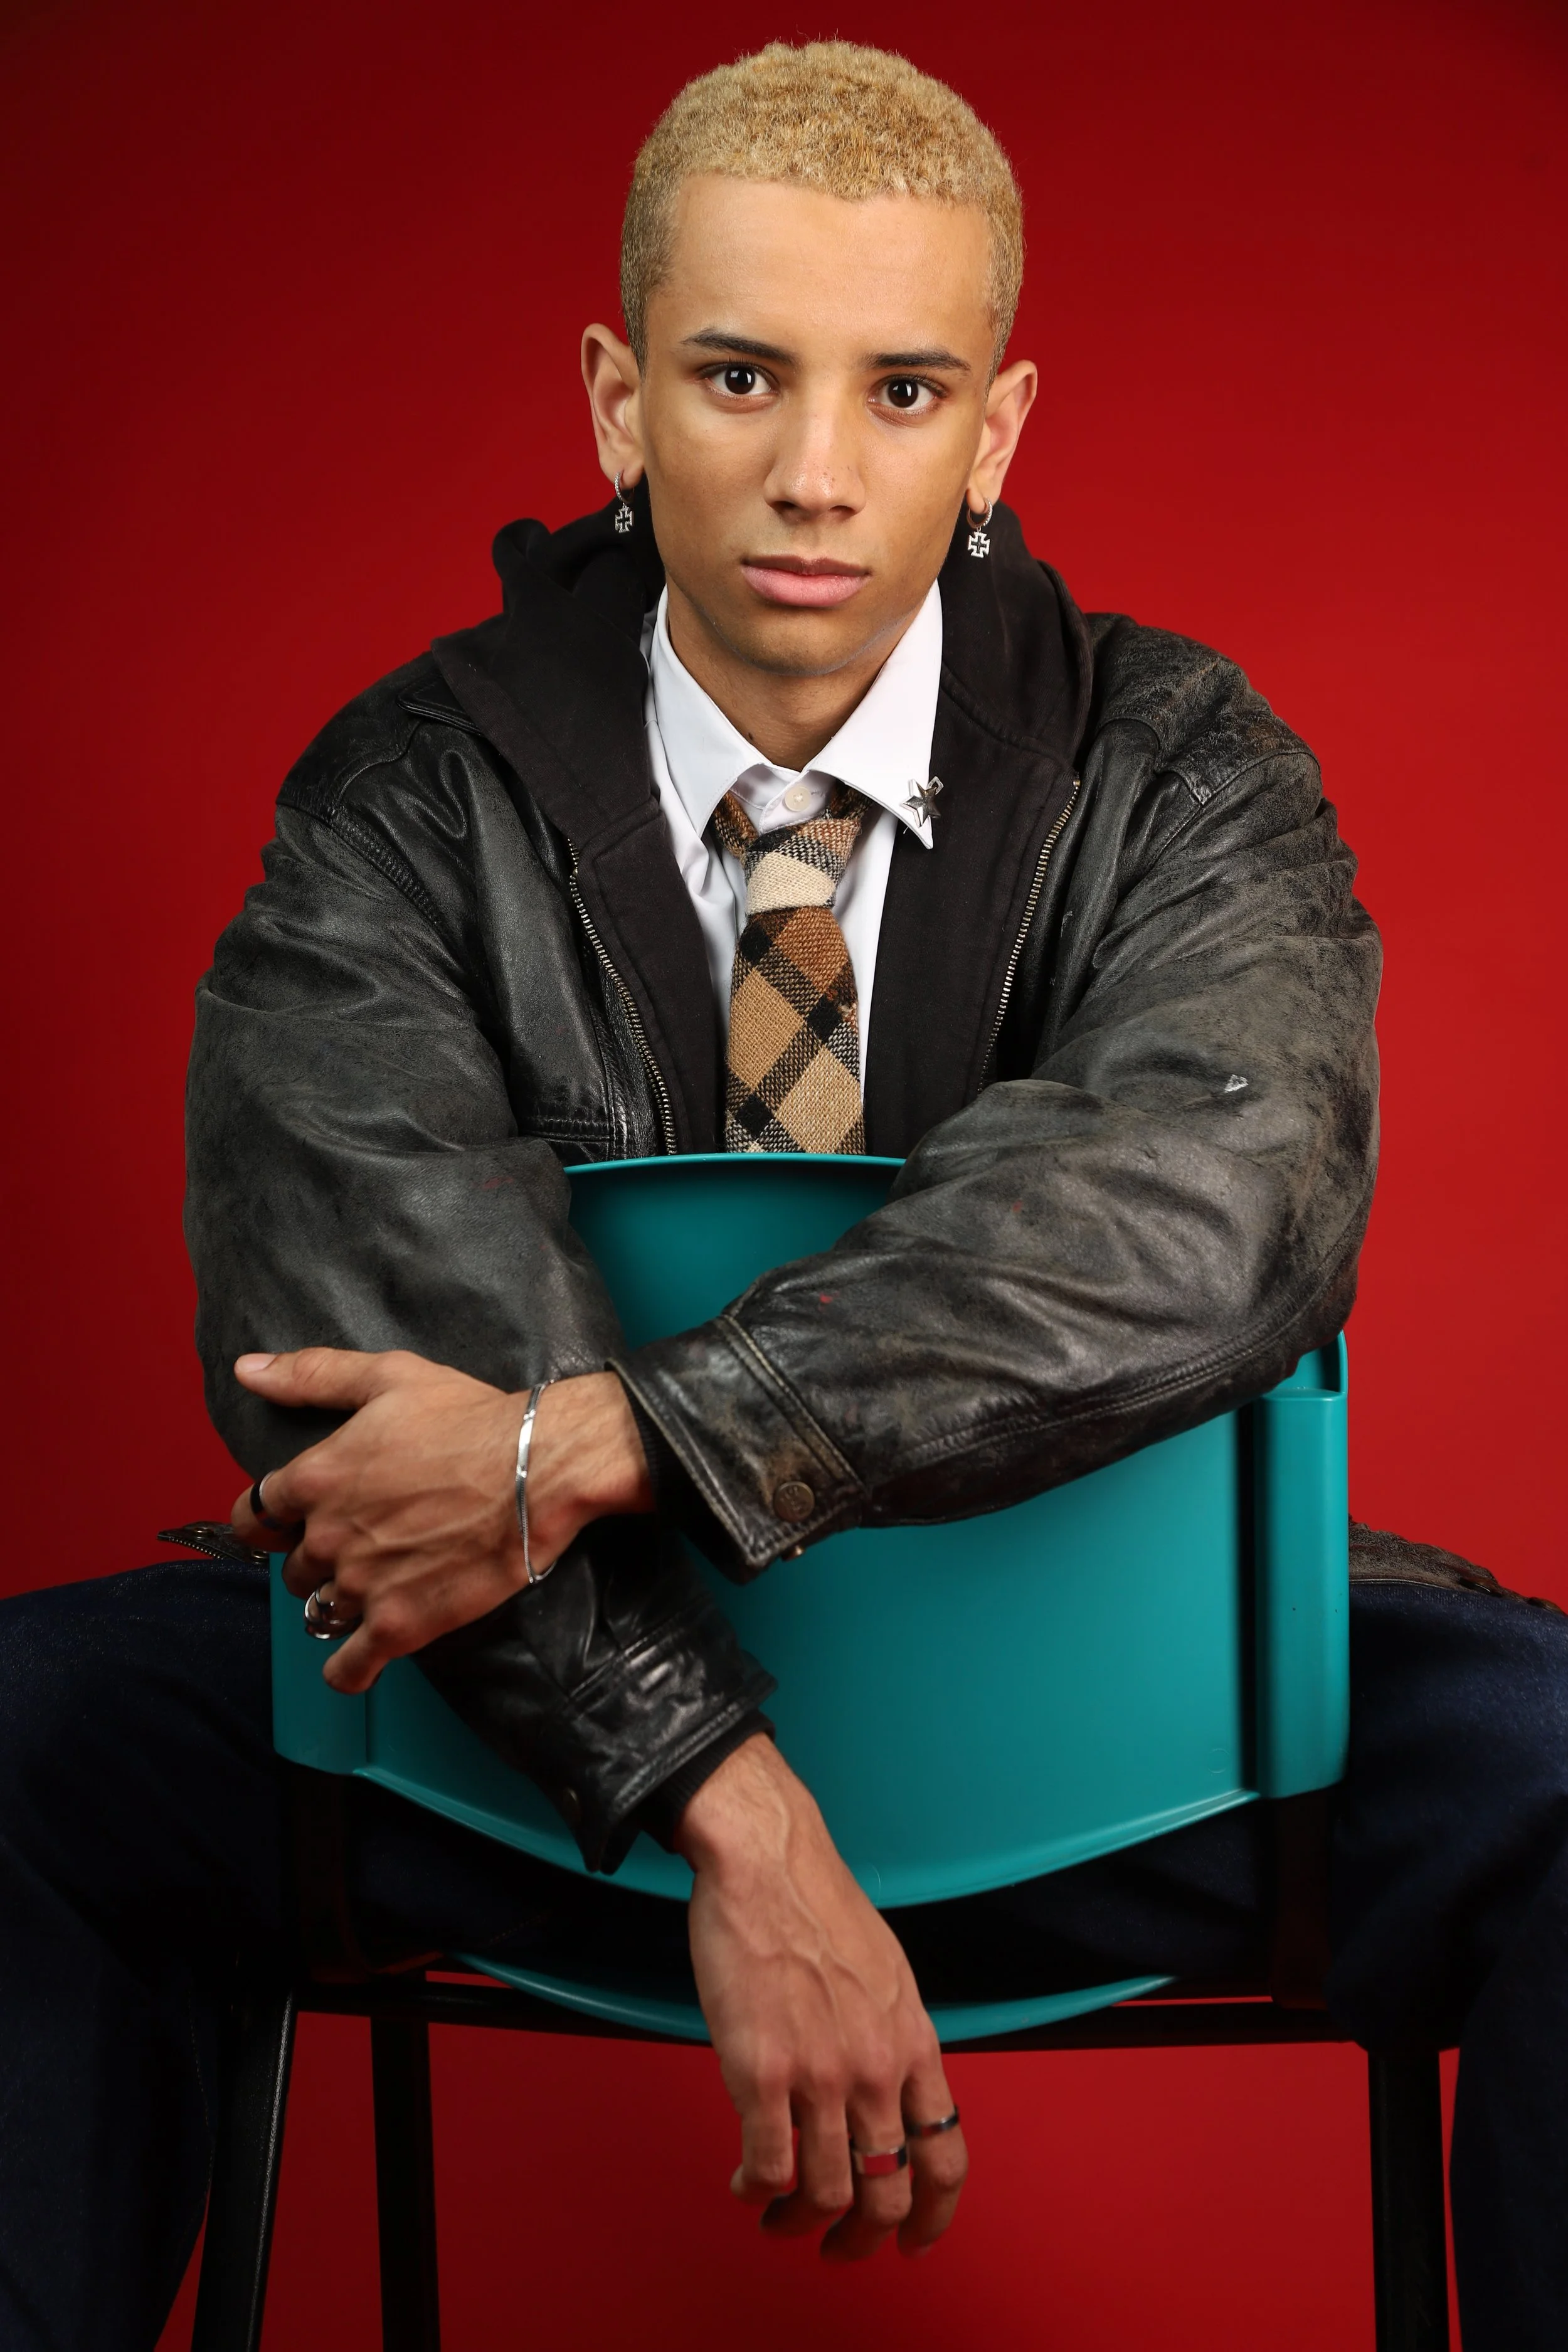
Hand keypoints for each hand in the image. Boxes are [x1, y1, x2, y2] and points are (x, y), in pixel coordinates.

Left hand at [229, 1349, 651, 1691]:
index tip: (290, 1522)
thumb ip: (312, 1374)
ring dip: (340, 1602)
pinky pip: (349, 1668)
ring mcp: (362, 1586)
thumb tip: (249, 1371)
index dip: (269, 1520)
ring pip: (320, 1610)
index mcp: (317, 1478)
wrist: (537, 1469)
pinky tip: (356, 1662)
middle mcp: (328, 1537)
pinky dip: (346, 1671)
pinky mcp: (399, 1626)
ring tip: (373, 1587)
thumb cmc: (470, 1419)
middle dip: (317, 1558)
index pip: (255, 1515)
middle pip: (293, 1567)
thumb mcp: (388, 1377)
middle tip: (358, 1545)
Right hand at [677, 1735, 966, 2260]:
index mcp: (913, 2043)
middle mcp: (876, 2067)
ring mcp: (820, 2074)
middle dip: (862, 2239)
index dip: (934, 2215)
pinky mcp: (760, 2072)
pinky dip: (756, 2189)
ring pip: (827, 2193)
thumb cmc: (819, 1906)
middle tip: (837, 2248)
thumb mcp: (888, 1977)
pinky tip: (744, 2182)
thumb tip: (889, 2094)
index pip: (947, 2156)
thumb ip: (894, 2041)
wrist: (768, 1861)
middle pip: (888, 2194)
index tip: (916, 2241)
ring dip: (799, 2222)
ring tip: (777, 2215)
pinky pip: (768, 2165)